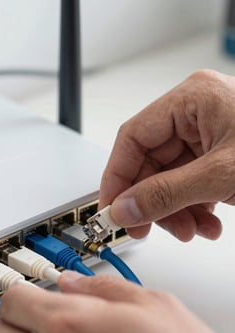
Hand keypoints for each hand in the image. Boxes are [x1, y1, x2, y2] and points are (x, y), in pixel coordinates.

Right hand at [100, 69, 234, 240]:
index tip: (112, 208)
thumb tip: (125, 209)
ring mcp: (208, 136)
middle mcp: (196, 114)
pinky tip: (208, 224)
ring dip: (175, 211)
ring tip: (191, 231)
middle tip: (148, 228)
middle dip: (153, 201)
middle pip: (150, 163)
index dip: (117, 176)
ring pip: (169, 179)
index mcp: (192, 99)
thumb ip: (167, 194)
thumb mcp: (222, 176)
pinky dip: (193, 209)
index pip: (132, 137)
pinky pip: (189, 185)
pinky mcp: (219, 157)